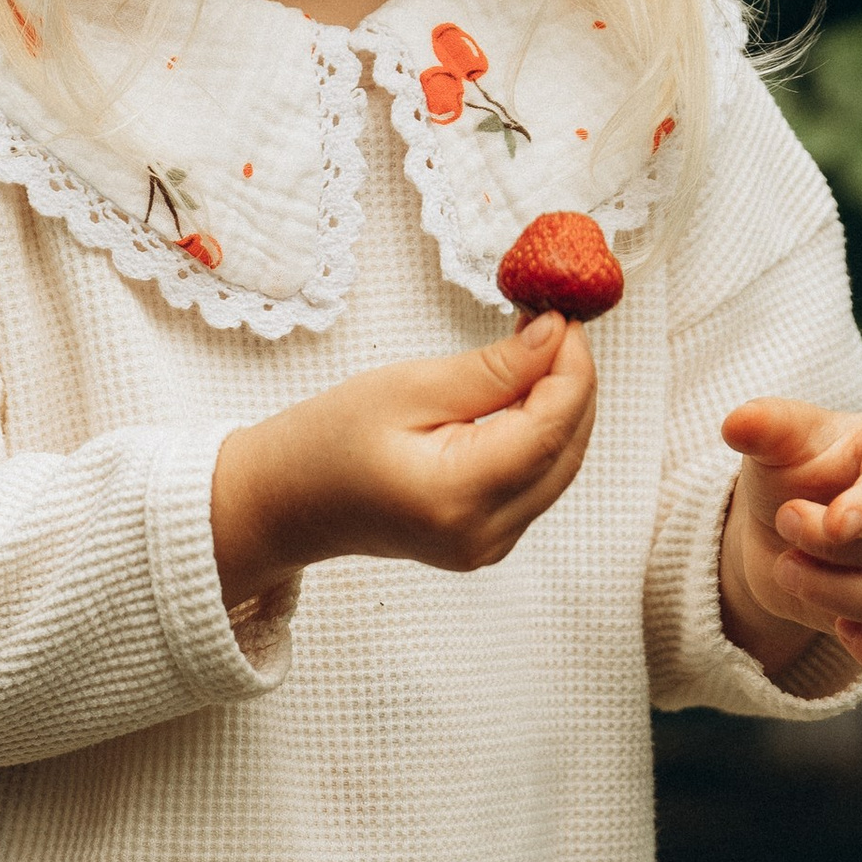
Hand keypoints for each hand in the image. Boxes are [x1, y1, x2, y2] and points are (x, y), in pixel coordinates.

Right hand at [213, 316, 597, 603]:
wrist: (288, 503)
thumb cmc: (328, 441)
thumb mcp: (408, 387)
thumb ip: (494, 368)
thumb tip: (558, 335)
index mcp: (458, 494)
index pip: (552, 425)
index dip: (572, 366)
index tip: (565, 314)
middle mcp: (484, 534)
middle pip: (567, 448)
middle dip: (573, 382)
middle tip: (555, 324)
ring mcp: (489, 547)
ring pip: (561, 466)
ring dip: (561, 406)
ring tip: (537, 353)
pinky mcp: (489, 543)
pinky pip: (539, 482)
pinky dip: (542, 435)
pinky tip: (522, 396)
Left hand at [718, 397, 861, 680]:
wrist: (788, 530)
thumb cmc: (797, 473)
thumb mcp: (779, 443)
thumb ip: (766, 427)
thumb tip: (738, 422)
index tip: (823, 523)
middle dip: (829, 548)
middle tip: (784, 527)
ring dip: (833, 593)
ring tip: (788, 568)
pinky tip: (841, 630)